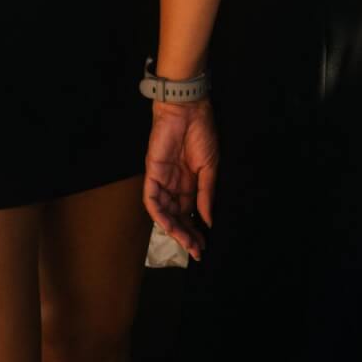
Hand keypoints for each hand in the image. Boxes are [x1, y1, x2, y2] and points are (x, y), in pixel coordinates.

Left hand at [143, 100, 218, 261]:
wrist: (189, 110)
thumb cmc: (201, 133)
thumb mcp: (210, 168)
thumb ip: (206, 195)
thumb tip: (207, 220)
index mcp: (188, 184)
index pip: (189, 214)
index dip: (195, 231)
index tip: (203, 247)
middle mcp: (173, 186)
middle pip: (176, 217)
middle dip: (186, 235)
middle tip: (196, 250)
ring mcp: (162, 180)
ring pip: (163, 213)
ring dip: (174, 229)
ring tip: (186, 242)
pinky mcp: (152, 173)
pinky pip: (151, 199)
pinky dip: (159, 214)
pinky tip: (170, 226)